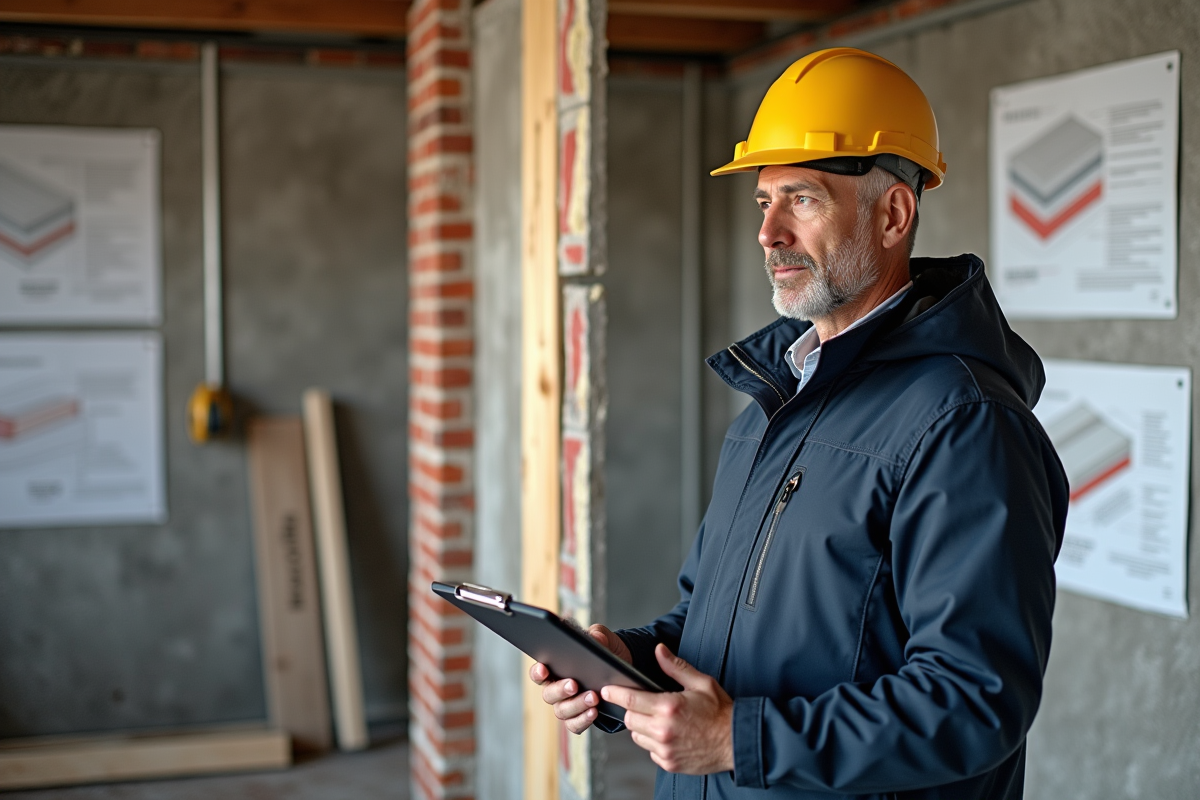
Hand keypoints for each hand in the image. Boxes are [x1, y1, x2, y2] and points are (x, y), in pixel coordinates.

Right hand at [529, 624, 632, 733]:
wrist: (624, 669)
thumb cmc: (606, 651)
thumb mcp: (604, 638)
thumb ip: (597, 635)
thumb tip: (594, 639)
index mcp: (555, 668)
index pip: (538, 672)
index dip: (537, 672)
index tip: (543, 669)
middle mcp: (556, 689)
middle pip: (548, 694)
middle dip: (560, 690)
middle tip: (574, 684)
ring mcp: (567, 705)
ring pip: (562, 710)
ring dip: (576, 705)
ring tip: (593, 697)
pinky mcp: (579, 718)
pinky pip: (574, 724)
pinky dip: (583, 719)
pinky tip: (594, 712)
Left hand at [601, 644, 733, 774]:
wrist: (737, 742)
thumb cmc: (720, 712)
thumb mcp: (701, 683)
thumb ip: (675, 667)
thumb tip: (659, 650)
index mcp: (669, 707)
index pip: (630, 699)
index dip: (614, 693)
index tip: (606, 690)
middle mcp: (663, 730)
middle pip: (629, 719)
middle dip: (632, 709)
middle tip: (644, 703)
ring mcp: (665, 750)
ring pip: (637, 736)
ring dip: (641, 727)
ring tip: (660, 720)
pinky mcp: (669, 763)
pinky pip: (649, 751)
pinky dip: (653, 743)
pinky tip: (669, 735)